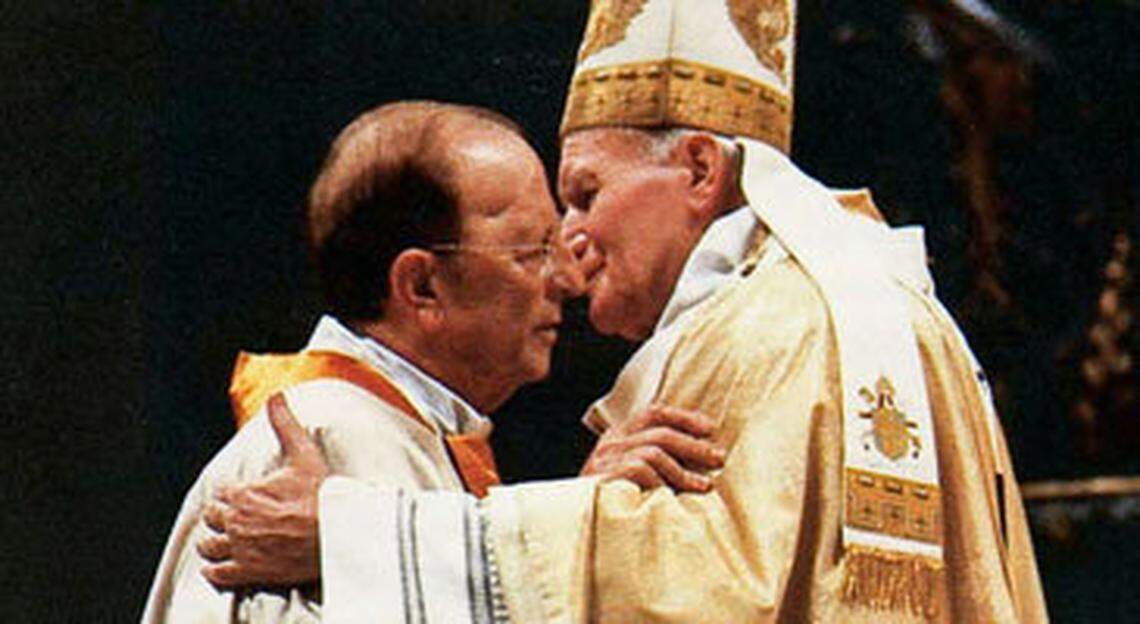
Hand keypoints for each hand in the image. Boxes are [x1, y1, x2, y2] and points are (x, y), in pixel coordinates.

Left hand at [198, 393, 329, 587]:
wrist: (337, 534)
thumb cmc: (321, 496)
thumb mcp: (303, 454)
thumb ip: (284, 423)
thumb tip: (276, 397)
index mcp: (244, 493)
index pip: (220, 494)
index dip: (230, 495)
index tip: (241, 497)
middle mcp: (236, 521)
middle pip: (212, 519)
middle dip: (220, 517)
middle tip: (234, 518)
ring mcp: (241, 548)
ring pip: (209, 547)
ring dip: (214, 543)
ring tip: (224, 542)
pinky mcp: (249, 572)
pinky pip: (217, 574)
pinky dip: (216, 571)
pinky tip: (222, 567)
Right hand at [580, 404, 725, 491]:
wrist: (578, 527)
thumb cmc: (615, 504)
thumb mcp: (637, 477)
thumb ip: (658, 460)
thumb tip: (704, 455)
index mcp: (618, 436)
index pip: (654, 413)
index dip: (685, 417)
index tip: (711, 429)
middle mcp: (610, 443)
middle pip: (660, 431)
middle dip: (694, 445)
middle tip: (719, 459)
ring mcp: (604, 459)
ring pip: (654, 451)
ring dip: (684, 470)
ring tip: (704, 486)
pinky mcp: (603, 476)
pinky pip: (641, 470)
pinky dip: (662, 483)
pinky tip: (673, 498)